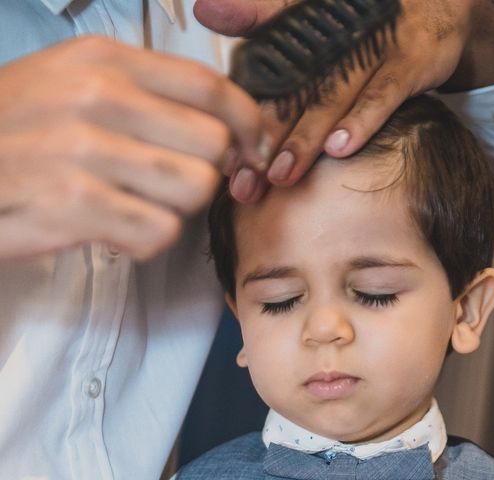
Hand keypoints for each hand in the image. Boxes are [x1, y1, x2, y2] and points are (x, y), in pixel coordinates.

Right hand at [0, 36, 264, 260]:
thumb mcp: (73, 86)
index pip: (211, 86)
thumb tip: (228, 129)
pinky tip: (118, 232)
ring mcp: (83, 151)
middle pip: (214, 146)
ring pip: (194, 190)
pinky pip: (160, 233)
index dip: (249, 124)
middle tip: (177, 188)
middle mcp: (97, 97)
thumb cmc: (17, 132)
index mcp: (104, 61)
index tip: (252, 152)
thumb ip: (148, 97)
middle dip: (210, 176)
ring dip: (176, 209)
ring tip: (138, 206)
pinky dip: (148, 242)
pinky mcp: (73, 205)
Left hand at [195, 0, 493, 193]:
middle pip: (291, 86)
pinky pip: (383, 93)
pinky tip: (340, 148)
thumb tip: (206, 10)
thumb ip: (263, 19)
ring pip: (331, 94)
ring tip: (280, 175)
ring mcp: (373, 43)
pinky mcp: (408, 59)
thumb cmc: (366, 23)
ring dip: (305, 138)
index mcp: (306, 19)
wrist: (436, 6)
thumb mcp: (315, 19)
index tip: (217, 120)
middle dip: (263, 135)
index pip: (265, 53)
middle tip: (241, 178)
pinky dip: (362, 120)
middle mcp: (335, 29)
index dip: (238, 84)